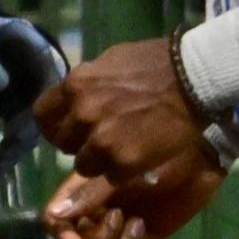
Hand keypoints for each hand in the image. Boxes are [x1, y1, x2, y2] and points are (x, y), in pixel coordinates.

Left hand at [33, 34, 209, 185]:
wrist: (196, 78)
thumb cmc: (157, 63)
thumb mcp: (112, 61)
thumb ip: (88, 83)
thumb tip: (75, 95)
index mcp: (76, 85)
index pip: (42, 115)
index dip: (55, 125)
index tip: (68, 129)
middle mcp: (82, 114)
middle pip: (63, 143)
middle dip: (80, 142)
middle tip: (105, 137)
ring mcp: (101, 140)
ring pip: (84, 165)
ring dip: (100, 160)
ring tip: (125, 148)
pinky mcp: (122, 162)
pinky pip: (109, 176)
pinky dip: (122, 171)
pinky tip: (139, 156)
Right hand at [43, 156, 224, 238]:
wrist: (197, 147)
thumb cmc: (155, 142)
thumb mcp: (119, 164)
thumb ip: (88, 192)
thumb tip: (55, 215)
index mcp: (83, 191)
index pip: (55, 220)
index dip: (61, 237)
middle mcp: (96, 212)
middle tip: (119, 217)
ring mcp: (119, 228)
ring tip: (137, 225)